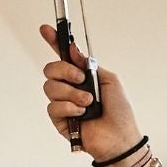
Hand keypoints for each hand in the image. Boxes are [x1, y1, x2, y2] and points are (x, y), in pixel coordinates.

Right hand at [36, 24, 141, 162]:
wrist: (119, 136)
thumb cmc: (119, 111)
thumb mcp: (109, 79)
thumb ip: (89, 64)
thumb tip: (73, 50)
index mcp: (81, 76)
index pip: (63, 56)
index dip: (54, 42)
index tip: (46, 29)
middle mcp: (69, 87)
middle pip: (50, 69)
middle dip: (64, 71)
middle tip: (80, 79)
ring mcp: (63, 103)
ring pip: (50, 87)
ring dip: (71, 93)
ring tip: (88, 103)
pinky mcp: (59, 120)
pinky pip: (53, 106)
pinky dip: (69, 108)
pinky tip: (82, 115)